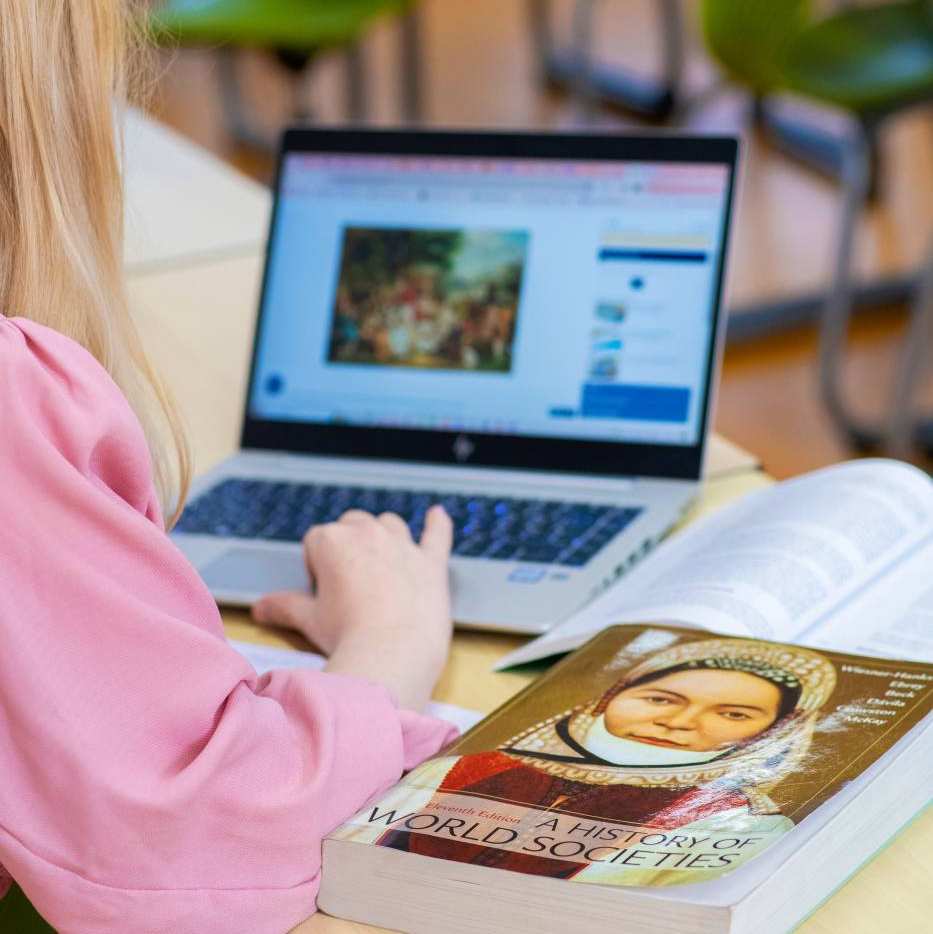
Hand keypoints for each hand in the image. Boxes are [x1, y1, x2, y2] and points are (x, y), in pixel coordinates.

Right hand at [251, 505, 453, 708]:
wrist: (393, 654)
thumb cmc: (347, 636)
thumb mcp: (309, 620)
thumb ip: (284, 607)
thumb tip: (260, 607)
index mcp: (332, 541)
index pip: (316, 541)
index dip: (316, 566)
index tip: (323, 592)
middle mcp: (368, 532)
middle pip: (351, 525)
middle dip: (347, 546)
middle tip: (347, 586)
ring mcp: (403, 544)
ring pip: (388, 524)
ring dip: (382, 536)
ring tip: (378, 565)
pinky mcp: (431, 561)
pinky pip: (436, 533)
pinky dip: (437, 524)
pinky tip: (437, 515)